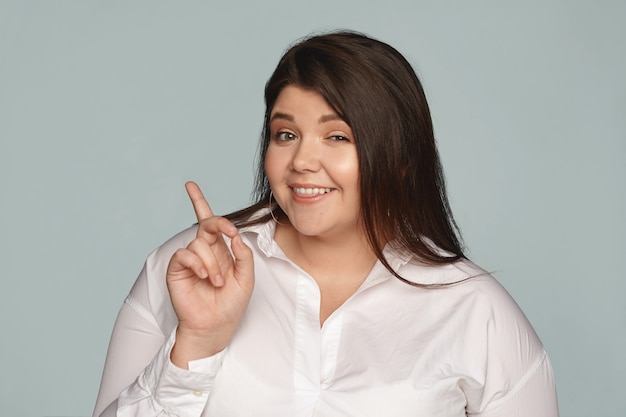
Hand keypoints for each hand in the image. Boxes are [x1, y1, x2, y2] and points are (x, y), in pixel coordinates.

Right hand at [167, 181, 253, 366]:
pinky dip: (198, 263)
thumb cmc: (231, 304)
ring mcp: (190, 261)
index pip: (210, 223)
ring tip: (217, 281)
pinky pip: (185, 254)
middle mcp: (204, 252)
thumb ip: (244, 256)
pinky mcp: (177, 270)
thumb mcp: (247, 278)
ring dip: (212, 262)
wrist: (216, 327)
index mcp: (220, 250)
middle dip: (218, 222)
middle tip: (228, 231)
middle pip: (206, 225)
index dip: (198, 202)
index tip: (190, 186)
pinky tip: (205, 277)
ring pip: (199, 243)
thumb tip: (236, 236)